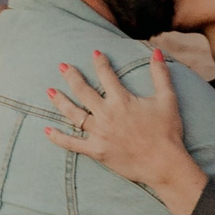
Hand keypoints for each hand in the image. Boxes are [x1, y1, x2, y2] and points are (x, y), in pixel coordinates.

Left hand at [45, 49, 209, 214]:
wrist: (163, 163)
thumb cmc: (167, 131)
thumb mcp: (167, 99)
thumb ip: (160, 74)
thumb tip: (157, 52)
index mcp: (122, 100)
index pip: (106, 76)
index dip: (100, 63)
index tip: (95, 53)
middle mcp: (106, 114)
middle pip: (83, 91)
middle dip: (72, 76)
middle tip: (63, 66)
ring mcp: (99, 133)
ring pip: (73, 114)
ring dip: (60, 101)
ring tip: (50, 91)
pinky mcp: (96, 151)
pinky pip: (72, 143)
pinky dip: (58, 137)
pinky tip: (47, 130)